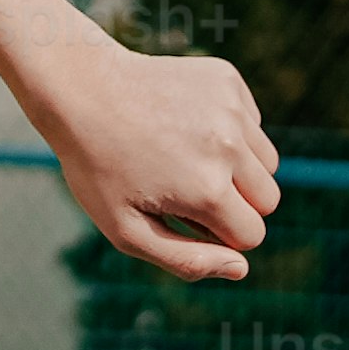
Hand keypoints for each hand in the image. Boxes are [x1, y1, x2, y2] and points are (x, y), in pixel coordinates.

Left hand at [27, 32, 278, 282]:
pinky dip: (230, 132)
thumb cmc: (98, 166)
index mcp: (207, 190)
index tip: (183, 216)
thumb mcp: (125, 228)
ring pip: (267, 163)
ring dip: (239, 169)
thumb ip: (185, 259)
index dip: (219, 234)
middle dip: (235, 204)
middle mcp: (228, 148)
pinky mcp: (228, 81)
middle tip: (184, 188)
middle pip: (268, 201)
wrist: (80, 89)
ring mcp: (231, 109)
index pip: (251, 235)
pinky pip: (252, 124)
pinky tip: (184, 125)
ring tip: (186, 158)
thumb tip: (241, 268)